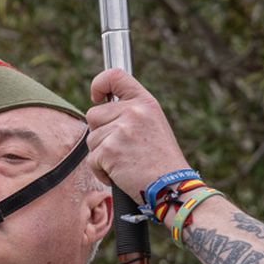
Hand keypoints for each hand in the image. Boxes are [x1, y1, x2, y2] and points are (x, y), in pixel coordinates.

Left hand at [85, 69, 192, 204]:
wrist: (173, 187)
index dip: (99, 83)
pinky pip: (92, 160)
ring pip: (91, 139)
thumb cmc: (162, 162)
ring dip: (102, 155)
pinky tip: (121, 175)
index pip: (115, 76)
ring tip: (125, 164)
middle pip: (93, 115)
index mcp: (145, 102)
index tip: (96, 96)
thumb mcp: (154, 125)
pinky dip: (101, 171)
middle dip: (101, 134)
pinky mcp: (109, 151)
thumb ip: (131, 114)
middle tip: (122, 149)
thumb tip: (100, 108)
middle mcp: (133, 111)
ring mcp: (120, 130)